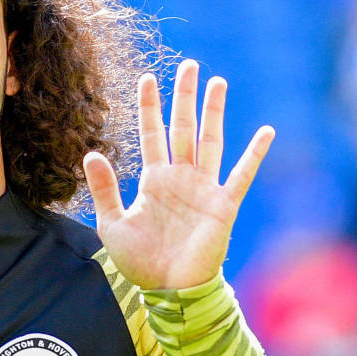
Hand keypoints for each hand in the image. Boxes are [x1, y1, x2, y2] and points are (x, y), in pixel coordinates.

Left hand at [83, 59, 273, 290]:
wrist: (169, 290)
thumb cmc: (141, 262)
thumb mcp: (112, 225)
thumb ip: (104, 189)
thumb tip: (91, 153)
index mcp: (155, 180)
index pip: (152, 133)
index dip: (149, 107)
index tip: (147, 77)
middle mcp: (180, 178)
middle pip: (184, 128)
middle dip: (184, 97)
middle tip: (188, 65)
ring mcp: (203, 189)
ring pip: (210, 141)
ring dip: (214, 112)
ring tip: (217, 82)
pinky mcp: (223, 205)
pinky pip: (241, 175)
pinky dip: (254, 154)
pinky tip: (266, 132)